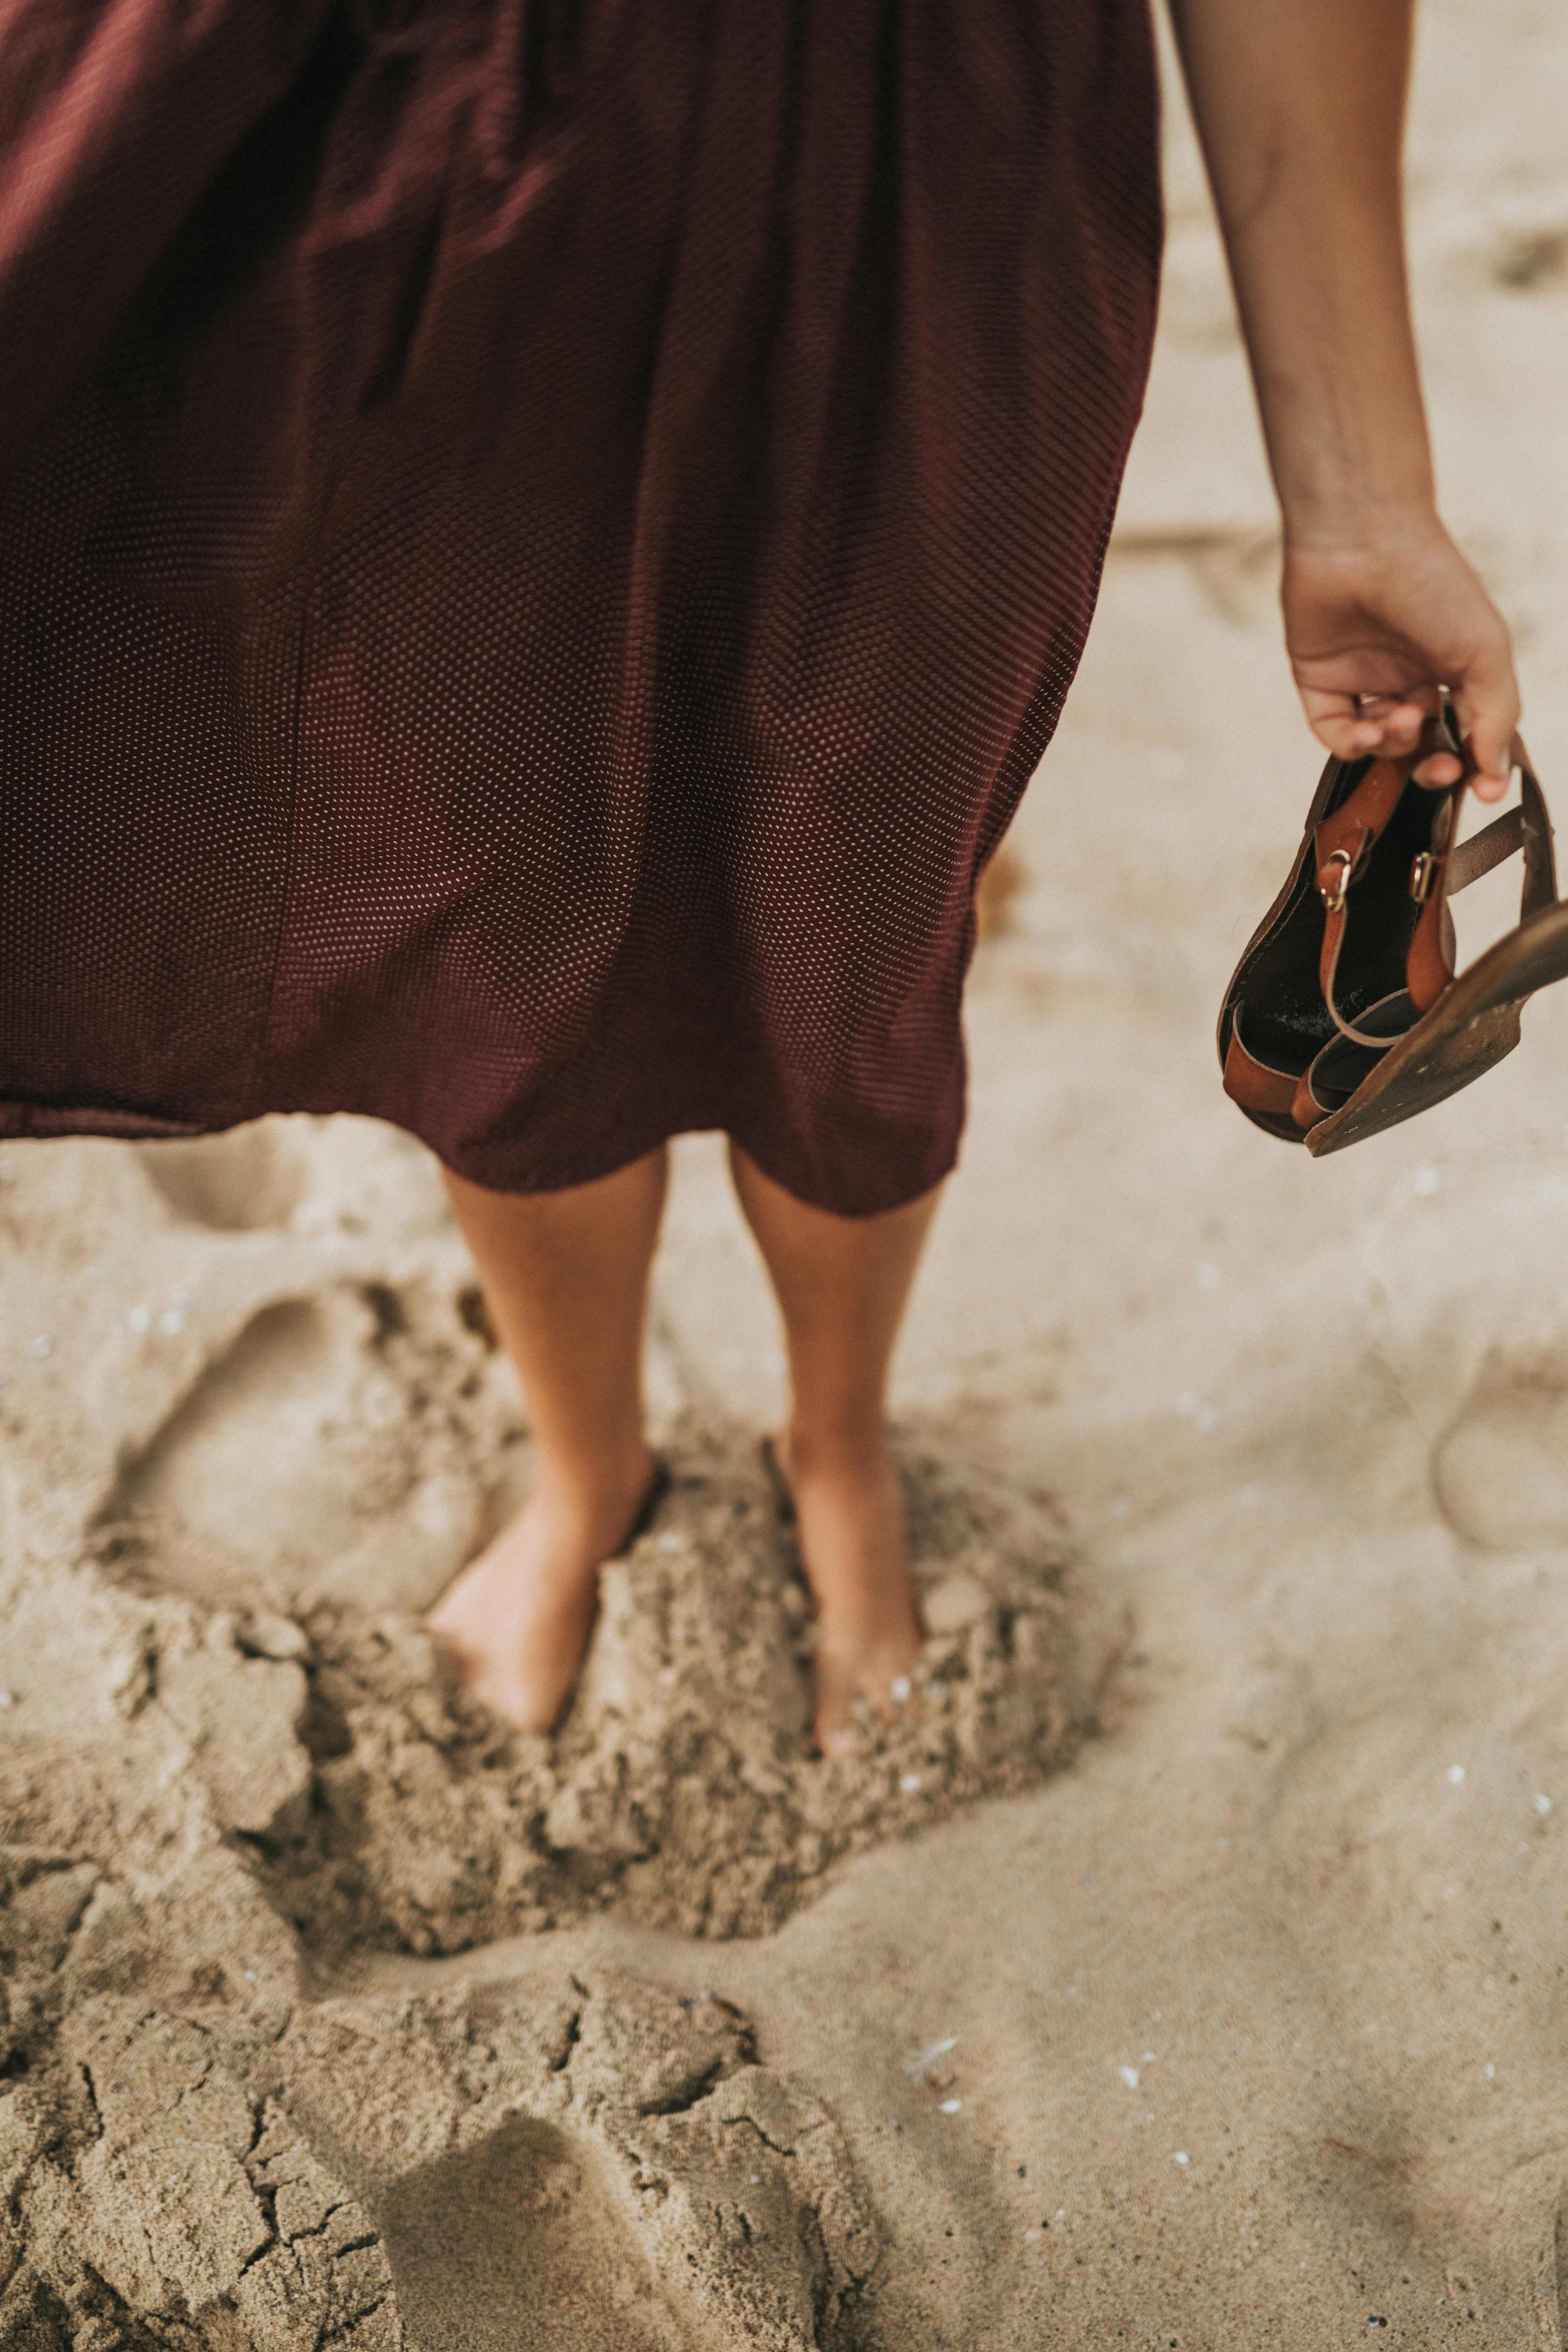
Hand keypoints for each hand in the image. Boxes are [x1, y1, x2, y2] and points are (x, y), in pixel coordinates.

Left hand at [1282, 516, 1520, 800]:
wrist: (1364, 543)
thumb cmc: (1432, 583)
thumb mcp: (1484, 652)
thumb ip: (1495, 714)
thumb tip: (1494, 773)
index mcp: (1453, 665)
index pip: (1466, 730)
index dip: (1474, 763)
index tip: (1483, 788)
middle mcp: (1408, 675)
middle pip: (1421, 745)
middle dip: (1432, 765)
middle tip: (1439, 769)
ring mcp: (1364, 680)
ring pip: (1380, 744)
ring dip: (1394, 746)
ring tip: (1400, 720)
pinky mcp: (1321, 683)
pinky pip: (1335, 733)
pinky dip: (1353, 745)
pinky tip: (1369, 732)